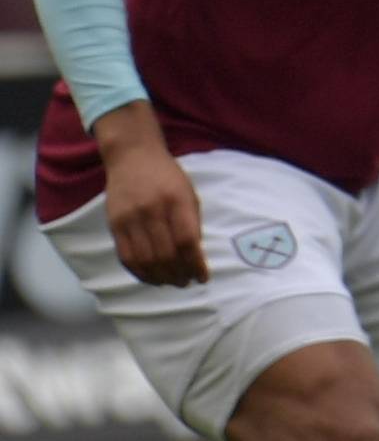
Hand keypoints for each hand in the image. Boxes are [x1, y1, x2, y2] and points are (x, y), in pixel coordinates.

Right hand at [99, 115, 204, 286]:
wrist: (133, 157)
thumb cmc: (167, 176)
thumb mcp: (189, 193)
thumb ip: (191, 222)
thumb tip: (194, 256)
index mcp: (177, 201)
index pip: (187, 241)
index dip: (195, 264)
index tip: (203, 277)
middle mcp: (152, 210)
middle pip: (165, 254)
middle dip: (179, 274)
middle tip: (186, 282)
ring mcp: (130, 218)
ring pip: (145, 259)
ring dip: (160, 277)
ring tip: (171, 283)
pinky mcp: (114, 224)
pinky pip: (126, 257)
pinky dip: (139, 272)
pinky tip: (150, 277)